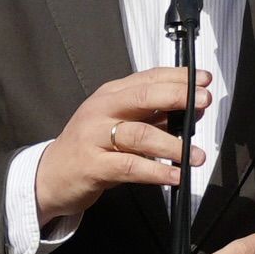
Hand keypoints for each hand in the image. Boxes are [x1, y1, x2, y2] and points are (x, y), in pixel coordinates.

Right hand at [31, 68, 211, 226]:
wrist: (50, 176)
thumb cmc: (90, 148)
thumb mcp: (120, 125)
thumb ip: (153, 116)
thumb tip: (193, 108)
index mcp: (110, 95)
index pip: (148, 78)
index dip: (178, 77)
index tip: (204, 80)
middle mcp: (101, 110)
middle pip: (143, 97)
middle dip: (178, 97)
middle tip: (204, 102)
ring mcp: (94, 137)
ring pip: (139, 134)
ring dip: (173, 144)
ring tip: (196, 155)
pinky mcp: (92, 166)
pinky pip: (129, 167)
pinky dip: (156, 172)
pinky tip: (175, 175)